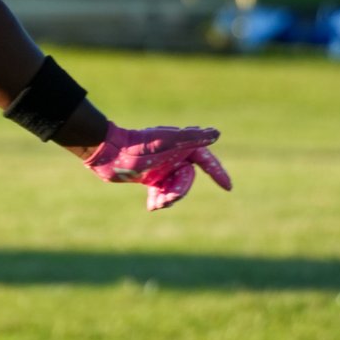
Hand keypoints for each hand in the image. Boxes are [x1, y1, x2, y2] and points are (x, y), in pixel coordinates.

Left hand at [84, 123, 231, 210]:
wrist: (110, 153)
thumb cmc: (140, 145)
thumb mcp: (168, 141)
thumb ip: (192, 137)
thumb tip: (216, 134)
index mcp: (182, 146)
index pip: (206, 160)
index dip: (218, 173)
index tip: (228, 188)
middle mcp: (174, 156)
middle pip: (188, 179)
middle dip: (179, 190)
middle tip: (167, 195)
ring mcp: (163, 168)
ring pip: (175, 189)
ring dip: (168, 198)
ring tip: (156, 202)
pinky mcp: (151, 178)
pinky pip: (161, 194)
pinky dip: (158, 200)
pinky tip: (151, 206)